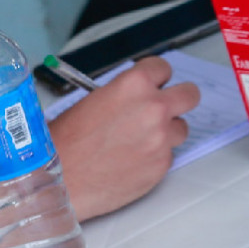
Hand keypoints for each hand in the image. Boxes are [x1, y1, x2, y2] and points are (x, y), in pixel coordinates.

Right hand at [50, 56, 200, 220]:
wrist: (59, 179)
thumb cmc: (64, 143)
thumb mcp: (90, 102)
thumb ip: (122, 95)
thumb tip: (134, 98)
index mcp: (133, 85)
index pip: (163, 68)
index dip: (156, 78)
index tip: (153, 85)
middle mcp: (153, 109)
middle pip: (190, 95)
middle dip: (178, 100)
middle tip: (165, 108)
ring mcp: (161, 139)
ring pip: (181, 128)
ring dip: (166, 132)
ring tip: (138, 141)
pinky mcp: (162, 166)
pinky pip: (167, 156)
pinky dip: (153, 157)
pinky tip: (129, 161)